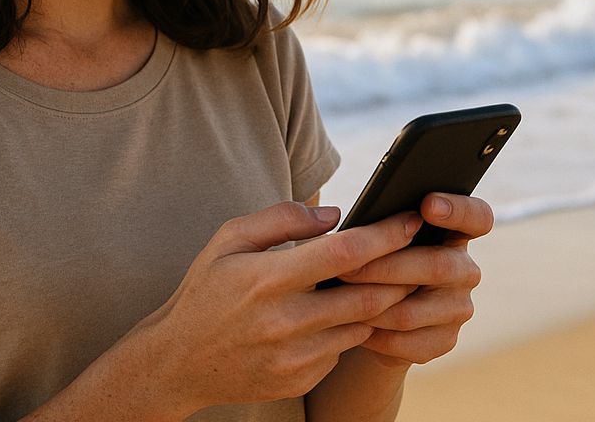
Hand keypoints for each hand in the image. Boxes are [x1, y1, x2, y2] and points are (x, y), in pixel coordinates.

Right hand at [135, 201, 423, 411]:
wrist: (178, 361)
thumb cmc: (206, 291)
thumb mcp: (228, 240)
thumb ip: (281, 219)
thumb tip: (335, 214)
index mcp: (267, 278)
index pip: (345, 252)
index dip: (385, 234)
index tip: (410, 218)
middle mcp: (285, 321)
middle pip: (369, 295)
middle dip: (401, 272)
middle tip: (416, 252)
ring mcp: (294, 356)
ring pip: (363, 325)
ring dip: (382, 302)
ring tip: (390, 279)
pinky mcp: (300, 379)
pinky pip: (342, 350)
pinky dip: (351, 329)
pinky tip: (345, 313)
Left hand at [333, 192, 493, 367]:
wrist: (372, 316)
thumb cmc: (371, 262)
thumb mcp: (377, 238)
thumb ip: (380, 226)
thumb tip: (358, 226)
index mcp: (454, 233)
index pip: (478, 217)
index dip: (458, 209)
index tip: (427, 205)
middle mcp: (464, 270)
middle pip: (437, 266)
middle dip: (384, 267)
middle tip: (344, 268)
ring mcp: (459, 308)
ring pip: (412, 311)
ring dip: (371, 306)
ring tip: (338, 299)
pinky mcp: (445, 340)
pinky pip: (406, 341)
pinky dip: (374, 335)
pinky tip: (352, 325)